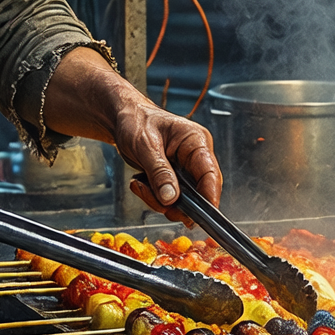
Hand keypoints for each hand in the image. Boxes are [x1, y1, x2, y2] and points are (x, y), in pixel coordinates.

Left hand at [111, 97, 220, 220]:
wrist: (123, 119)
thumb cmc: (136, 121)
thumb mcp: (145, 145)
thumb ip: (159, 172)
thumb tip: (171, 198)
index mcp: (196, 141)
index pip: (210, 174)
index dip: (209, 197)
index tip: (200, 216)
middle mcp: (195, 156)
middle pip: (199, 192)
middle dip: (176, 203)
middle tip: (156, 201)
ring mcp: (186, 168)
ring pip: (183, 200)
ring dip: (159, 200)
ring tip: (140, 185)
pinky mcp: (175, 178)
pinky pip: (170, 198)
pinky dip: (154, 197)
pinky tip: (140, 183)